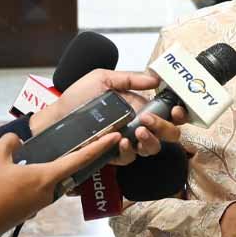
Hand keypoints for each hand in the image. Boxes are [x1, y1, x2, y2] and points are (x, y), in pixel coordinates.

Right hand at [0, 131, 121, 236]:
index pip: (80, 159)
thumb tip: (17, 143)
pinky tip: (21, 170)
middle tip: (86, 139)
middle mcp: (49, 192)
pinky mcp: (28, 209)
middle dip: (79, 155)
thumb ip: (10, 142)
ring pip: (52, 179)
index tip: (116, 137)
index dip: (100, 146)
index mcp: (47, 177)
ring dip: (52, 166)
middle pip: (69, 170)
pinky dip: (37, 176)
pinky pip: (39, 187)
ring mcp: (39, 203)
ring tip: (44, 152)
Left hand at [29, 69, 182, 162]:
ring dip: (151, 141)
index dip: (179, 113)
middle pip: (168, 134)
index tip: (176, 110)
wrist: (56, 116)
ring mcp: (127, 141)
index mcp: (140, 106)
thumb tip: (155, 78)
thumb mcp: (103, 78)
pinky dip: (127, 151)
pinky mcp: (113, 155)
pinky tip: (120, 142)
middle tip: (149, 121)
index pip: (169, 112)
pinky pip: (129, 158)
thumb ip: (130, 79)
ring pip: (153, 149)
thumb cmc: (78, 97)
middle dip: (165, 128)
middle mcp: (138, 125)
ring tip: (138, 132)